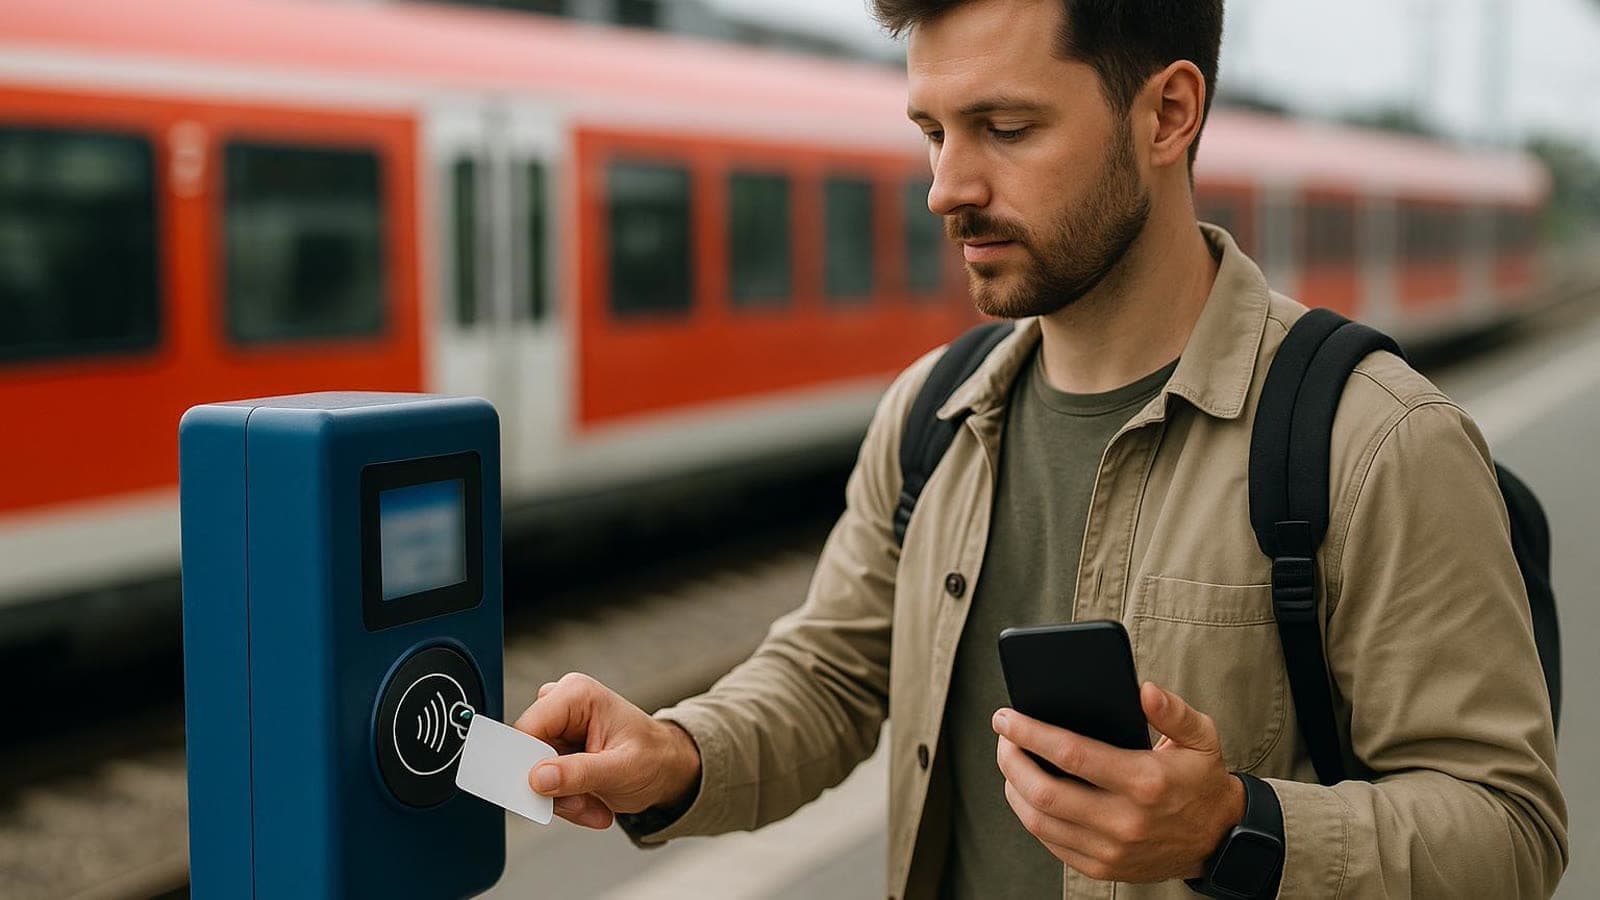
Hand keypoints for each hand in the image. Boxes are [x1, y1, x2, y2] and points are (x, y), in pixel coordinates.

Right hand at [514, 672, 702, 829]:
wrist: (667, 768)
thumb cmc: (653, 758)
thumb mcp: (621, 770)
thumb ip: (579, 773)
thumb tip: (538, 778)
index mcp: (576, 695)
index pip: (528, 728)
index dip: (526, 763)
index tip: (540, 793)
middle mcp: (562, 705)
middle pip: (528, 755)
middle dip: (554, 789)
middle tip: (583, 805)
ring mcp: (558, 728)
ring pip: (534, 774)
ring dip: (563, 799)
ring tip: (595, 805)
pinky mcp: (557, 750)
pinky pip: (544, 783)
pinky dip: (566, 800)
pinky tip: (592, 802)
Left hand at [992, 681, 1244, 882]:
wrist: (1219, 839)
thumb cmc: (1201, 780)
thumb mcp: (1201, 737)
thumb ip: (1173, 710)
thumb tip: (1144, 689)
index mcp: (1145, 782)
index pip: (1071, 754)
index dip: (1030, 733)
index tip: (1006, 717)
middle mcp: (1125, 821)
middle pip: (1044, 792)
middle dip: (1011, 760)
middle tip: (1003, 737)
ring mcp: (1111, 850)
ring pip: (1039, 821)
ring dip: (1013, 787)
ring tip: (1011, 760)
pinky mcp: (1102, 868)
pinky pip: (1050, 842)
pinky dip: (1031, 815)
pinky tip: (1027, 791)